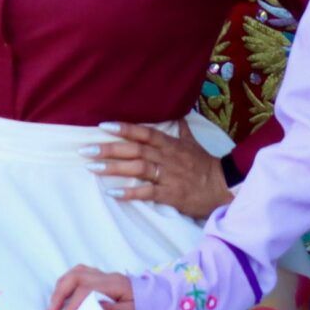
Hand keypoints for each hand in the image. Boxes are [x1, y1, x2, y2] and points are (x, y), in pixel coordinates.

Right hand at [47, 265, 135, 309]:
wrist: (154, 298)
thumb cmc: (143, 307)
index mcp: (113, 283)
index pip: (86, 290)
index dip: (73, 307)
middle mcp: (105, 275)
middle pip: (76, 275)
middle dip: (60, 293)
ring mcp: (102, 274)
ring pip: (76, 272)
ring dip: (62, 287)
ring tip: (54, 304)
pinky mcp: (100, 277)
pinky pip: (80, 274)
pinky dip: (68, 283)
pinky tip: (64, 295)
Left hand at [90, 122, 230, 219]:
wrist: (223, 186)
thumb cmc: (206, 165)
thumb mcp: (194, 144)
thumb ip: (183, 131)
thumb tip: (180, 116)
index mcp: (171, 144)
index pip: (144, 133)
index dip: (124, 128)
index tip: (103, 126)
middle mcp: (166, 157)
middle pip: (135, 150)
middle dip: (109, 148)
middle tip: (86, 149)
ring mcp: (167, 175)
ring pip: (137, 168)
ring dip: (113, 168)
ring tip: (92, 167)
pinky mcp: (169, 194)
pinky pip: (147, 192)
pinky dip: (130, 192)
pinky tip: (113, 193)